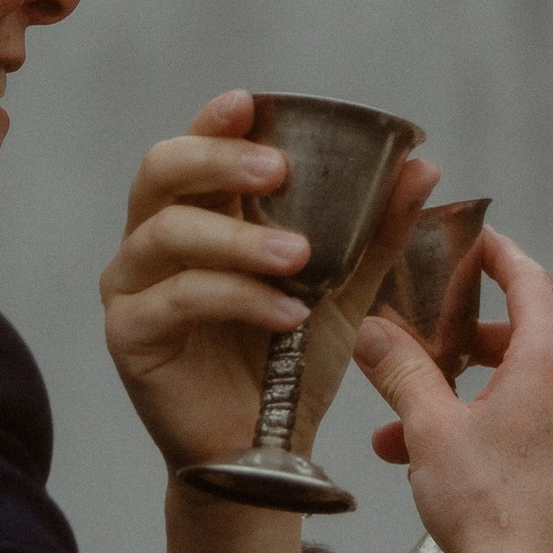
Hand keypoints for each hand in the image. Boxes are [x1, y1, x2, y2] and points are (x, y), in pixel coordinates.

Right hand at [100, 89, 438, 476]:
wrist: (266, 448)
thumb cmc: (292, 359)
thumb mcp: (345, 289)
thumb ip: (376, 230)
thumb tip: (422, 165)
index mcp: (200, 212)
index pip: (195, 147)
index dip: (216, 121)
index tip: (252, 104)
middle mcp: (153, 238)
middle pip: (161, 172)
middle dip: (220, 161)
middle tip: (279, 171)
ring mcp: (133, 285)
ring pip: (167, 233)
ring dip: (238, 239)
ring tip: (299, 258)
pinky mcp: (130, 334)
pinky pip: (177, 299)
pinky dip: (236, 298)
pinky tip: (286, 314)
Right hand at [349, 231, 552, 552]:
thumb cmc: (491, 506)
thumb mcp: (431, 428)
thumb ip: (401, 370)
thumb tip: (373, 330)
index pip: (530, 280)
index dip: (497, 255)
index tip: (473, 241)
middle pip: (523, 343)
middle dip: (461, 351)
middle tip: (420, 352)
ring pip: (524, 398)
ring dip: (466, 406)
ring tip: (403, 437)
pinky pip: (541, 436)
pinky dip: (496, 437)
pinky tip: (447, 470)